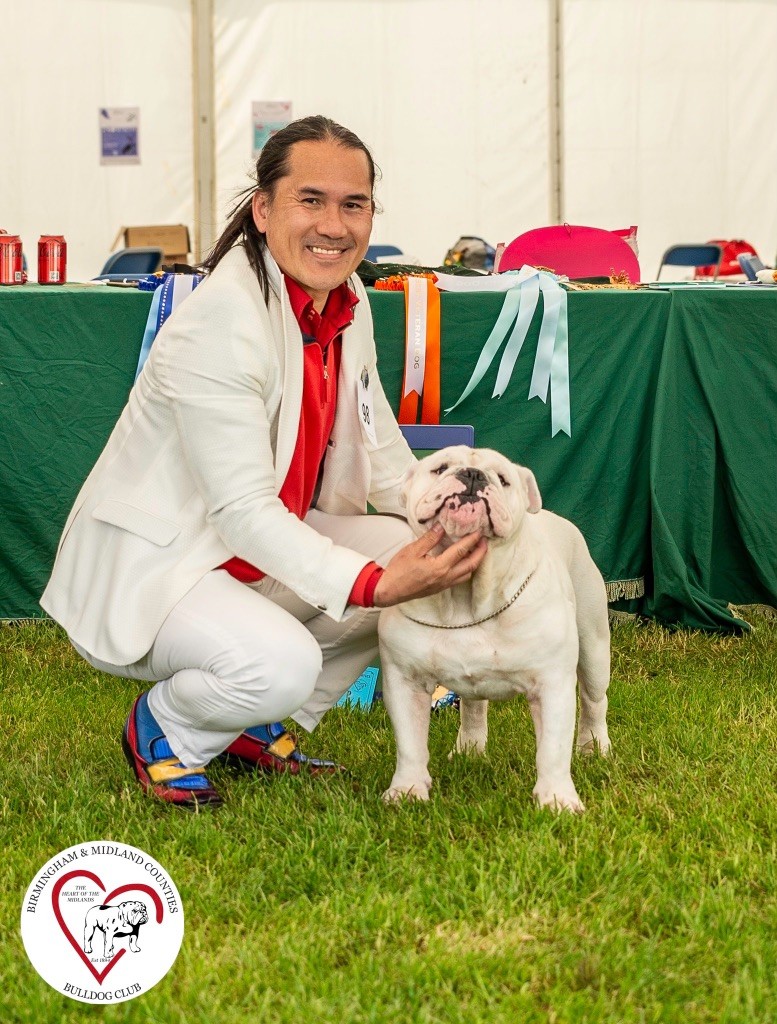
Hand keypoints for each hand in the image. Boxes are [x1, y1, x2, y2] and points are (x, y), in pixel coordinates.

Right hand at [373, 523, 487, 606]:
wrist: (389, 591)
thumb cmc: (398, 571)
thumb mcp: (412, 550)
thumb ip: (429, 539)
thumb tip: (441, 527)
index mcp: (439, 567)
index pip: (461, 551)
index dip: (472, 540)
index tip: (479, 531)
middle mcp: (445, 577)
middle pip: (470, 565)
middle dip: (481, 553)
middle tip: (485, 541)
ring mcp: (443, 585)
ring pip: (466, 574)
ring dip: (475, 562)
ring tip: (476, 551)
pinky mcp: (439, 588)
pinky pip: (459, 579)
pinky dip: (465, 570)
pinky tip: (462, 563)